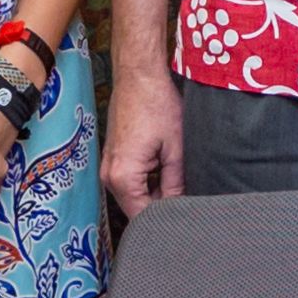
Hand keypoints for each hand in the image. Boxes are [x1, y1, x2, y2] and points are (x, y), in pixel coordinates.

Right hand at [102, 63, 186, 219]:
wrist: (138, 75)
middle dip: (162, 208)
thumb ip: (176, 183)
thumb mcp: (175, 148)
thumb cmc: (156, 105)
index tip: (187, 220)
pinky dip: (149, 181)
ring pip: (135, 195)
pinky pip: (131, 181)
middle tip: (189, 203)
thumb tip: (183, 207)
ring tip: (179, 181)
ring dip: (156, 193)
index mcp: (123, 178)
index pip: (143, 218)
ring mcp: (109, 167)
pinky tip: (167, 168)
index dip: (166, 222)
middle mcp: (109, 177)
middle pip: (137, 209)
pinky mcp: (114, 158)